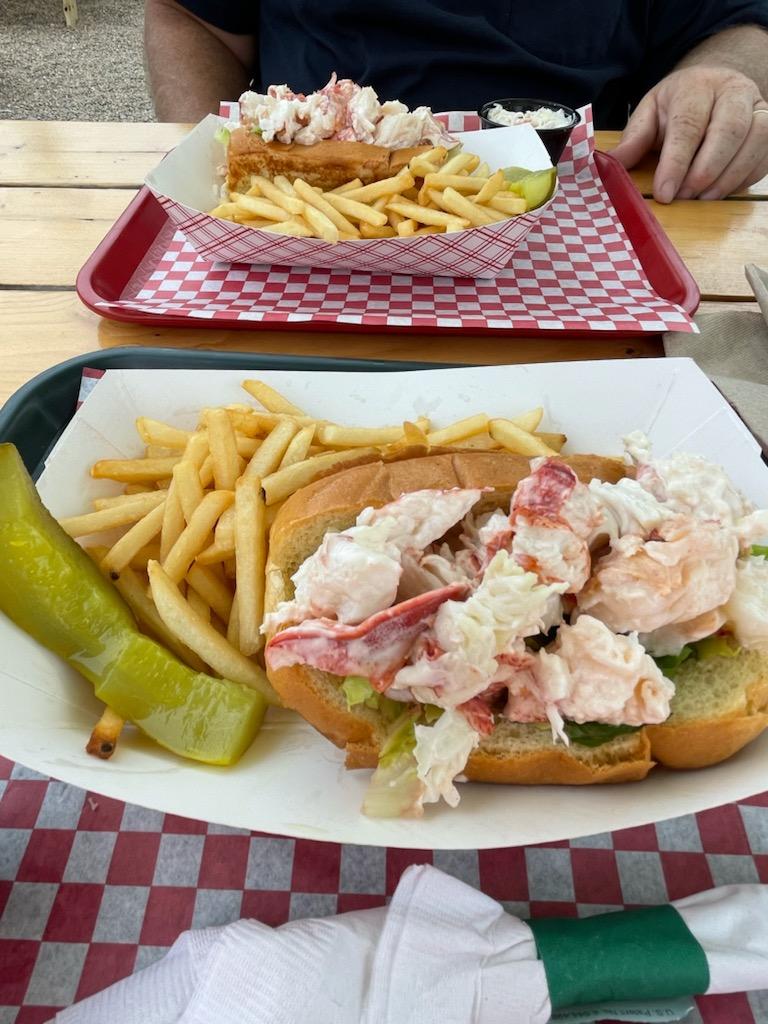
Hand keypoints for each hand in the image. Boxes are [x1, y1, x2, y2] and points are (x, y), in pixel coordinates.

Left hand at [612, 66, 767, 201]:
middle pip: (729, 130)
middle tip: (685, 198)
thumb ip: (633, 140)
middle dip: (706, 171)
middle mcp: (732, 91)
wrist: (713, 84)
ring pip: (755, 140)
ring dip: (729, 177)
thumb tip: (608, 165)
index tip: (665, 194)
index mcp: (696, 86)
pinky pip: (765, 154)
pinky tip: (722, 191)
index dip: (677, 163)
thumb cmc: (677, 105)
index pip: (689, 125)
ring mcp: (757, 106)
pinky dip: (745, 178)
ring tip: (703, 199)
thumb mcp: (650, 114)